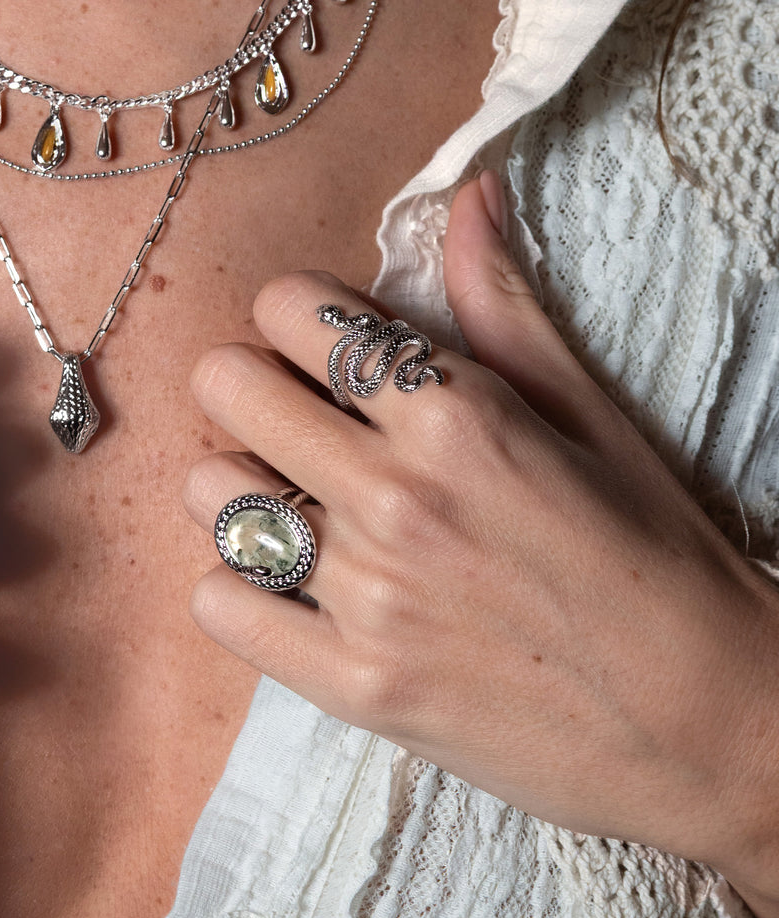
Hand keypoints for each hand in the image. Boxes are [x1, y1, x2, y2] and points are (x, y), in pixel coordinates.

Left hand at [185, 173, 778, 917]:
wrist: (707, 724)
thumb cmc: (659, 559)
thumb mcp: (593, 417)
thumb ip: (505, 307)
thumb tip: (466, 193)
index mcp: (459, 415)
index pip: (291, 310)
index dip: (299, 319)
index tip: (325, 350)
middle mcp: (398, 497)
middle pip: (227, 387)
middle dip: (253, 388)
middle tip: (297, 421)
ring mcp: (369, 598)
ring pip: (211, 495)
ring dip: (243, 489)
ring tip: (300, 507)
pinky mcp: (354, 688)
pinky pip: (218, 608)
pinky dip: (240, 590)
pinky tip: (290, 587)